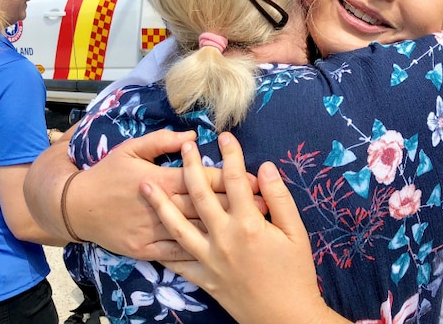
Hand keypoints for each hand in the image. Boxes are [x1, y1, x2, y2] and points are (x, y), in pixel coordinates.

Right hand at [67, 129, 265, 260]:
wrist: (76, 207)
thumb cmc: (107, 173)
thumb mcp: (131, 148)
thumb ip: (163, 140)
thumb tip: (191, 135)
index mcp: (160, 179)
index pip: (202, 179)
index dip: (230, 179)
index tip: (254, 180)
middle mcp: (160, 206)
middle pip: (205, 206)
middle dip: (236, 206)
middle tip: (264, 205)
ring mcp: (152, 231)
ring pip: (195, 231)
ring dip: (224, 229)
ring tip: (252, 229)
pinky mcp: (145, 250)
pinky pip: (176, 254)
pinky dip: (199, 253)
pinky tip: (220, 253)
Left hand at [141, 133, 349, 323]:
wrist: (284, 317)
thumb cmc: (296, 274)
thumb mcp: (297, 233)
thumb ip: (280, 198)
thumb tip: (266, 168)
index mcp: (249, 223)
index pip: (235, 179)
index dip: (230, 154)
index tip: (224, 136)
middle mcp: (223, 237)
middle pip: (200, 195)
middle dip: (191, 166)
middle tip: (185, 146)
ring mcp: (209, 259)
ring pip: (178, 225)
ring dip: (160, 203)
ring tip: (145, 184)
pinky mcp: (203, 278)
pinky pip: (177, 261)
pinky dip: (164, 246)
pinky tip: (153, 232)